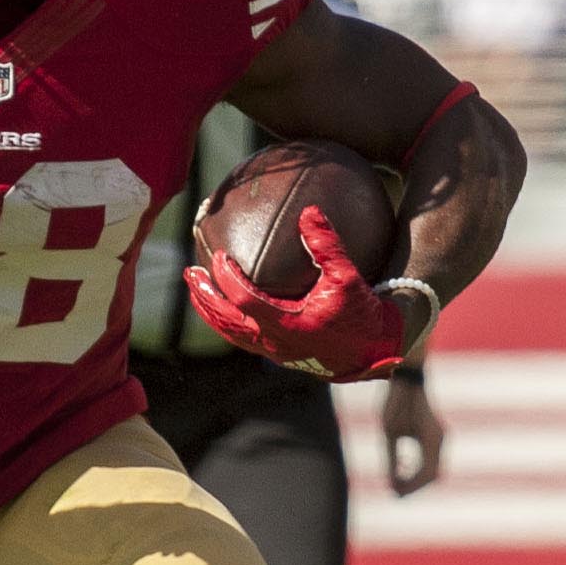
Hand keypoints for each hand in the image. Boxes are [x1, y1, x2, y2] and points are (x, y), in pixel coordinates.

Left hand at [185, 207, 412, 382]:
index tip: (219, 256)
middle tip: (190, 273)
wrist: (375, 353)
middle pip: (225, 321)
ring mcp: (273, 351)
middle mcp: (274, 342)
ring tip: (198, 289)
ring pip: (231, 333)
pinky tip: (227, 303)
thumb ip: (327, 245)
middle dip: (204, 297)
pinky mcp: (279, 354)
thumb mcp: (349, 277)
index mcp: (285, 325)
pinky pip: (243, 337)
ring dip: (211, 311)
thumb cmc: (363, 315)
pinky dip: (229, 320)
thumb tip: (309, 210)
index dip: (226, 278)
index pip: (242, 300)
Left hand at [382, 368, 445, 495]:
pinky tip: (403, 468)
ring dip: (417, 479)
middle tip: (394, 493)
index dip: (411, 487)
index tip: (394, 493)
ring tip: (396, 485)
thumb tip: (391, 482)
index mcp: (431, 439)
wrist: (407, 378)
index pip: (426, 474)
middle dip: (414, 486)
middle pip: (433, 475)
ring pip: (434, 468)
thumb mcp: (388, 432)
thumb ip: (390, 457)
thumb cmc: (396, 402)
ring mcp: (440, 437)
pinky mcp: (436, 434)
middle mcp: (440, 439)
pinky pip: (431, 459)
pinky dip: (419, 468)